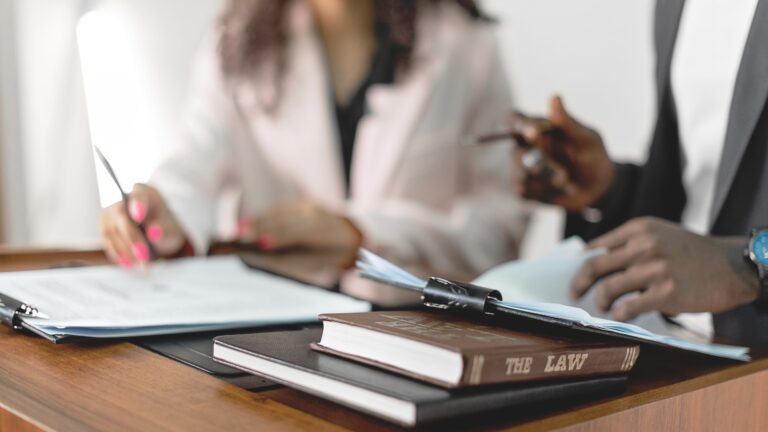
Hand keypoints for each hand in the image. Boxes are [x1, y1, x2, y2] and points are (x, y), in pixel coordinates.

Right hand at [100, 184, 187, 267]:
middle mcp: (123, 199)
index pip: (138, 197)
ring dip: (126, 251)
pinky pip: (108, 242)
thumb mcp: (171, 229)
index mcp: (144, 192)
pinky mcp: (104, 227)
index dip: (137, 206)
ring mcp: (110, 213)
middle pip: (122, 218)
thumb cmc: (164, 226)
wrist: (156, 231)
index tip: (139, 216)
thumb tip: (154, 233)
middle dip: (133, 240)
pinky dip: (119, 254)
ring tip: (142, 265)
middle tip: (145, 257)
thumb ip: (164, 230)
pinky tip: (130, 263)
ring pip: (112, 232)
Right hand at [237, 199, 362, 259]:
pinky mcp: (305, 202)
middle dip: (261, 227)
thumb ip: (291, 259)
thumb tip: (262, 254)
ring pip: (281, 211)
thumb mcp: (316, 263)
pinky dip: (266, 215)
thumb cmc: (331, 256)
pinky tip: (253, 222)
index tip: (259, 243)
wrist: (354, 234)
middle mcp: (316, 214)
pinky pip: (282, 208)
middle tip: (239, 235)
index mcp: (323, 232)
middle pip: (284, 220)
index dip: (277, 237)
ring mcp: (310, 206)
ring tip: (240, 229)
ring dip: (259, 219)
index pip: (296, 233)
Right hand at [511, 96, 615, 210]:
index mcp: (537, 128)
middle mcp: (525, 147)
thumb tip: (554, 96)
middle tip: (562, 172)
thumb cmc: (593, 156)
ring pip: (519, 173)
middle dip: (539, 162)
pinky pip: (523, 191)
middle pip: (515, 151)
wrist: (598, 189)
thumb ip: (568, 122)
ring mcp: (522, 169)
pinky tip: (557, 190)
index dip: (516, 123)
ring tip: (565, 181)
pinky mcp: (524, 189)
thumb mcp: (587, 139)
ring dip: (546, 179)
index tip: (531, 132)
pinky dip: (542, 192)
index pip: (514, 119)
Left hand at [571, 217, 759, 320]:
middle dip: (579, 283)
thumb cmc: (690, 252)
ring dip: (600, 301)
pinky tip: (620, 316)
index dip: (580, 264)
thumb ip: (629, 243)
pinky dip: (619, 314)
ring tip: (603, 306)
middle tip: (575, 293)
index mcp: (638, 228)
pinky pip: (629, 307)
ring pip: (608, 288)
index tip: (574, 275)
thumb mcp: (659, 233)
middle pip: (595, 266)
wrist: (731, 266)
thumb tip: (592, 258)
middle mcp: (644, 245)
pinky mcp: (666, 292)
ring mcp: (655, 269)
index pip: (597, 247)